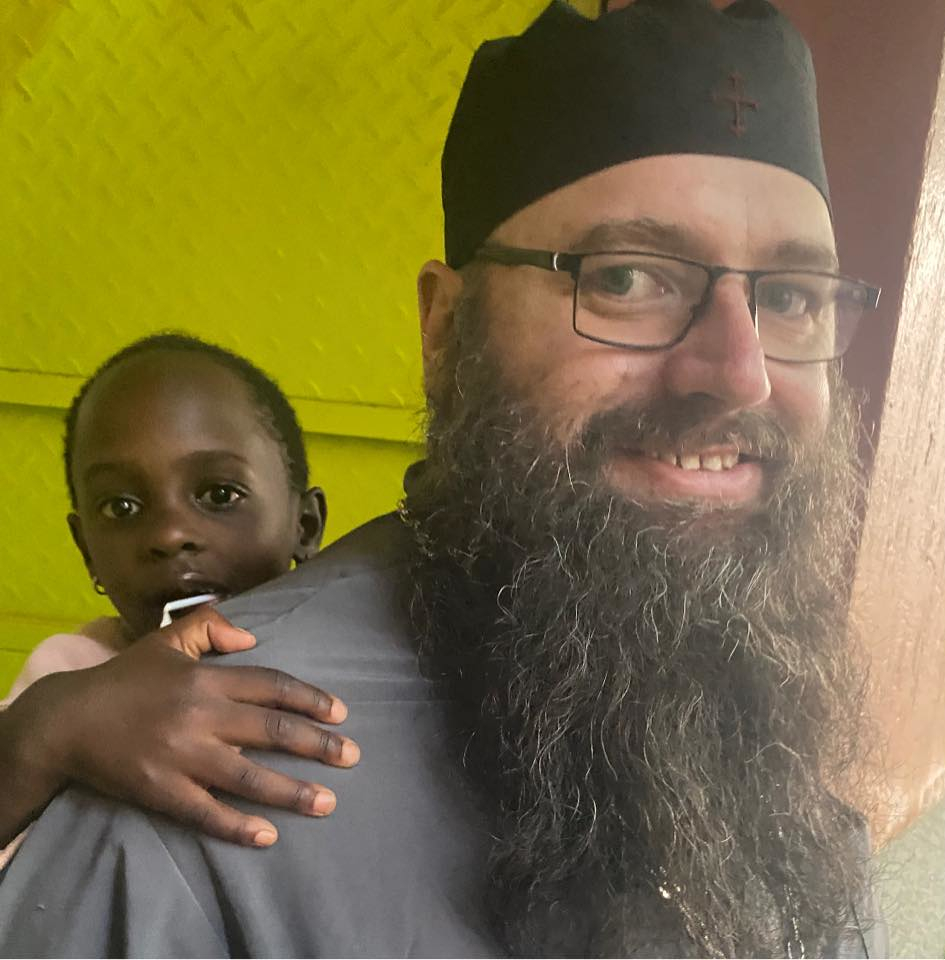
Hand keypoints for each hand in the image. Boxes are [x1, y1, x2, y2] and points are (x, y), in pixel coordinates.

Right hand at [11, 608, 358, 847]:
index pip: (272, 687)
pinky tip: (267, 836)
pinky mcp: (161, 791)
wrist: (66, 721)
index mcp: (207, 680)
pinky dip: (237, 825)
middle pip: (272, 730)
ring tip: (327, 802)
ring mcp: (182, 757)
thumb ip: (210, 627)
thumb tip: (252, 639)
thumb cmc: (123, 679)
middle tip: (353, 756)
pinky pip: (206, 812)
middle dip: (318, 745)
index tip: (341, 713)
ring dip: (292, 791)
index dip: (310, 699)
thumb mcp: (166, 640)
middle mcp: (202, 717)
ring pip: (248, 776)